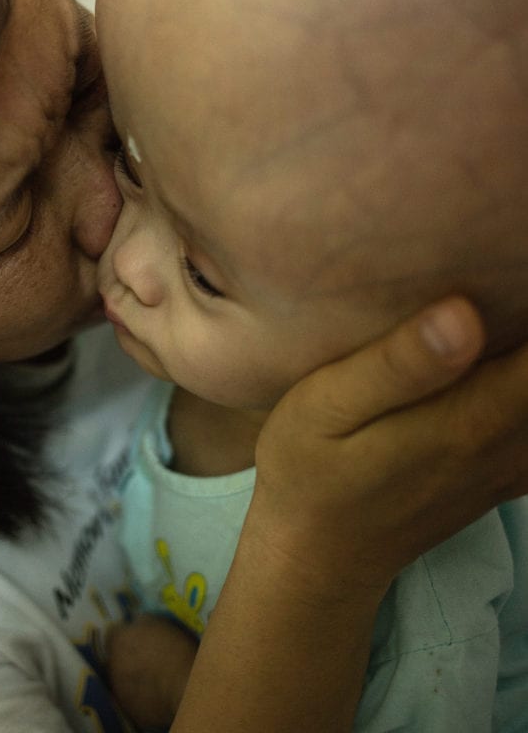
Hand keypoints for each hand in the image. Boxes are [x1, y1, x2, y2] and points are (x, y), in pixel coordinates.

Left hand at [105, 614, 197, 730]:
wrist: (186, 687)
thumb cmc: (175, 650)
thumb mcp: (158, 622)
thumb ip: (140, 622)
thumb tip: (134, 623)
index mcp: (118, 641)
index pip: (112, 633)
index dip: (124, 635)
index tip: (135, 639)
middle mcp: (112, 665)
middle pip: (113, 658)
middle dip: (124, 657)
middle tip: (143, 659)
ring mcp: (119, 690)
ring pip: (120, 680)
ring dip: (129, 677)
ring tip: (149, 678)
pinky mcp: (130, 710)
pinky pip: (131, 700)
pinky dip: (138, 696)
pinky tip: (153, 694)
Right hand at [249, 295, 527, 598]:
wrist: (319, 558)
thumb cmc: (308, 470)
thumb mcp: (325, 409)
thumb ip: (395, 366)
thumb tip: (466, 314)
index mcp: (468, 420)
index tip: (504, 256)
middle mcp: (503, 444)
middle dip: (526, 322)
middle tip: (499, 269)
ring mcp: (507, 467)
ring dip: (525, 360)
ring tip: (503, 309)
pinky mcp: (500, 477)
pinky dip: (527, 396)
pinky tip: (500, 369)